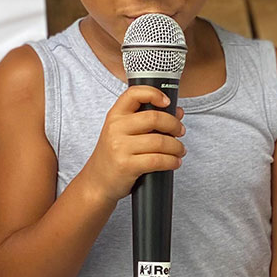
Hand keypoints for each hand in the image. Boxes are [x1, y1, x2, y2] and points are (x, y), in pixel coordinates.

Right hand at [81, 85, 184, 205]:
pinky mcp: (126, 165)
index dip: (154, 94)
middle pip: (154, 118)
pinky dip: (171, 161)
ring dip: (176, 146)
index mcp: (115, 115)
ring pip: (159, 141)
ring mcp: (120, 147)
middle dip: (174, 125)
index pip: (134, 94)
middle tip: (180, 131)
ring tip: (180, 150)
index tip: (167, 102)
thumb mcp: (123, 132)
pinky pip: (157, 160)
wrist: (96, 182)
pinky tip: (174, 162)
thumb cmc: (113, 156)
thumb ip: (147, 120)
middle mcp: (115, 128)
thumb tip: (178, 112)